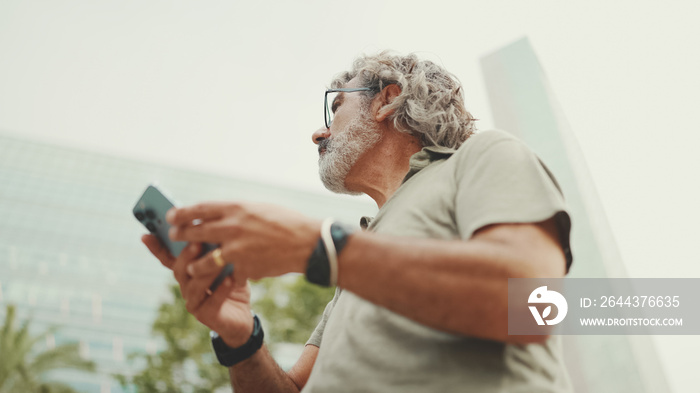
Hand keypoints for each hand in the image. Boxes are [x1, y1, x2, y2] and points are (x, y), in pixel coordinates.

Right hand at [142, 234, 253, 346]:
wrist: (242, 317)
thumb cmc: (231, 284)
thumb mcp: (224, 263)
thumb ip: (214, 249)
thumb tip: (210, 225)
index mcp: (187, 272)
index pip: (167, 258)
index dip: (156, 247)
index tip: (146, 234)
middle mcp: (186, 287)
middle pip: (179, 270)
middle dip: (186, 256)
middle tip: (197, 242)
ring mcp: (194, 302)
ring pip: (194, 286)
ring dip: (207, 272)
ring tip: (219, 260)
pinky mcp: (206, 315)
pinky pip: (212, 301)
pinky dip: (221, 290)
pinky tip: (231, 280)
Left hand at [166, 202, 319, 284]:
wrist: (307, 243)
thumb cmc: (286, 222)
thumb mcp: (259, 209)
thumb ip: (237, 213)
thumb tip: (216, 216)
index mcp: (236, 208)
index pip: (200, 209)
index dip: (182, 213)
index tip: (171, 215)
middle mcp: (232, 227)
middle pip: (195, 232)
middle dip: (181, 236)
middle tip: (174, 237)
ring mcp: (237, 249)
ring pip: (204, 260)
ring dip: (194, 264)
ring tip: (191, 266)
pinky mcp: (244, 267)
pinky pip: (227, 274)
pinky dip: (225, 276)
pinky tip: (224, 278)